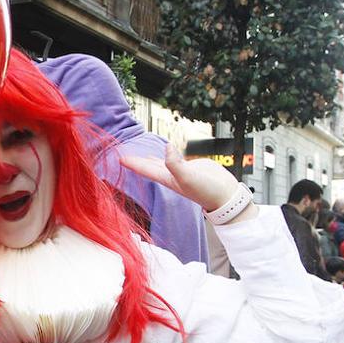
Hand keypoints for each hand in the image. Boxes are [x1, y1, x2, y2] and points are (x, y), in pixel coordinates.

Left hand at [120, 145, 256, 218]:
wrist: (224, 195)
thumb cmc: (206, 190)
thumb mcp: (188, 177)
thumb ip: (176, 163)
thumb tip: (166, 147)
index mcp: (167, 178)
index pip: (144, 169)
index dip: (132, 163)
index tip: (118, 157)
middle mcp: (171, 176)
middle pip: (148, 167)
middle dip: (137, 162)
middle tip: (123, 155)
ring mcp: (180, 171)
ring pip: (161, 163)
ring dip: (150, 159)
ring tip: (141, 155)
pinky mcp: (190, 167)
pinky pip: (174, 159)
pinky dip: (168, 155)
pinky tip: (166, 152)